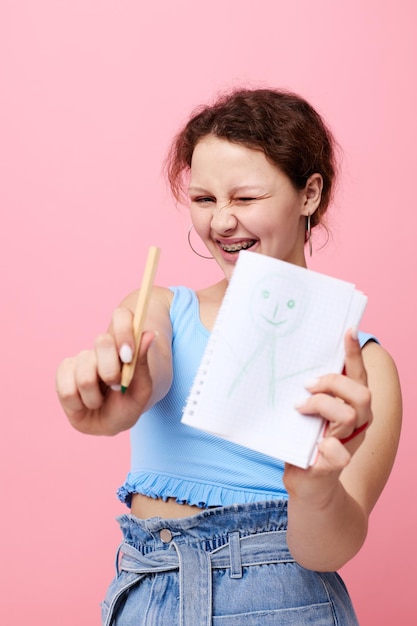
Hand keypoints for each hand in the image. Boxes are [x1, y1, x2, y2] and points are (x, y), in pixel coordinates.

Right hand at [55, 306, 155, 435]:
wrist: (111, 420)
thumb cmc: (129, 403)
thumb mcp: (143, 389)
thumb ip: (143, 363)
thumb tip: (149, 334)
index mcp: (123, 342)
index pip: (121, 316)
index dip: (124, 332)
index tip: (128, 357)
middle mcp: (101, 346)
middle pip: (102, 341)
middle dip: (110, 371)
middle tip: (116, 386)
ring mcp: (80, 358)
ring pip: (84, 373)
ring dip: (94, 397)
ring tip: (100, 401)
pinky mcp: (63, 372)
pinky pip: (66, 389)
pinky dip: (78, 404)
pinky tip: (84, 403)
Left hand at [284, 329, 372, 498]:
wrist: (309, 488)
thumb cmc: (306, 444)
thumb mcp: (308, 414)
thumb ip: (310, 394)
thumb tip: (296, 366)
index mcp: (351, 407)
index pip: (358, 375)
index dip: (354, 353)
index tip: (347, 331)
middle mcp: (357, 423)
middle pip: (361, 393)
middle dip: (333, 383)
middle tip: (308, 386)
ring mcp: (348, 444)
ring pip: (349, 415)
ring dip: (321, 407)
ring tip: (300, 409)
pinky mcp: (335, 465)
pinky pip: (338, 453)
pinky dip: (325, 447)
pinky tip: (314, 445)